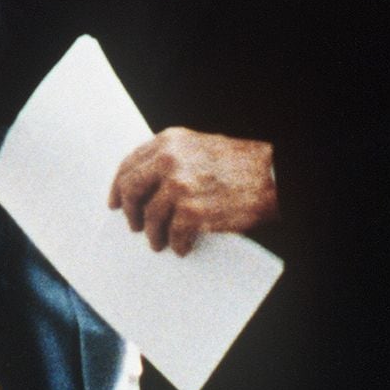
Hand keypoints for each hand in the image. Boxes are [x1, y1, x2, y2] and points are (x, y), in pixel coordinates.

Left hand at [109, 127, 277, 255]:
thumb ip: (171, 157)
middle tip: (133, 225)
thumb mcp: (199, 147)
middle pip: (130, 189)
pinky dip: (176, 245)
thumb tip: (145, 183)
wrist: (273, 176)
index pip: (129, 163)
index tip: (116, 200)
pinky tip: (182, 248)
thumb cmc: (240, 164)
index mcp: (169, 141)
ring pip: (150, 217)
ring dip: (153, 234)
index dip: (119, 185)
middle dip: (129, 210)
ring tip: (158, 243)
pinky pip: (173, 235)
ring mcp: (179, 186)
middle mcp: (169, 160)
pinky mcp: (192, 211)